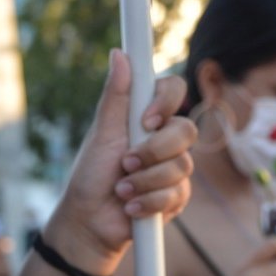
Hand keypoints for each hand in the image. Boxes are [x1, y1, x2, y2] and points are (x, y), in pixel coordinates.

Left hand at [43, 50, 194, 275]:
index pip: (174, 90)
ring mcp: (174, 168)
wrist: (90, 221)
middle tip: (124, 164)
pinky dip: (148, 202)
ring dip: (144, 181)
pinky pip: (177, 194)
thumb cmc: (91, 175)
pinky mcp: (177, 196)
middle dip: (153, 152)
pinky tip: (130, 207)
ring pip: (181, 166)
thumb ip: (115, 96)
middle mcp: (164, 139)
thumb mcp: (102, 133)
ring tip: (121, 190)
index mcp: (147, 118)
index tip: (146, 120)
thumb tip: (119, 53)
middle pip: (186, 130)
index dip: (166, 102)